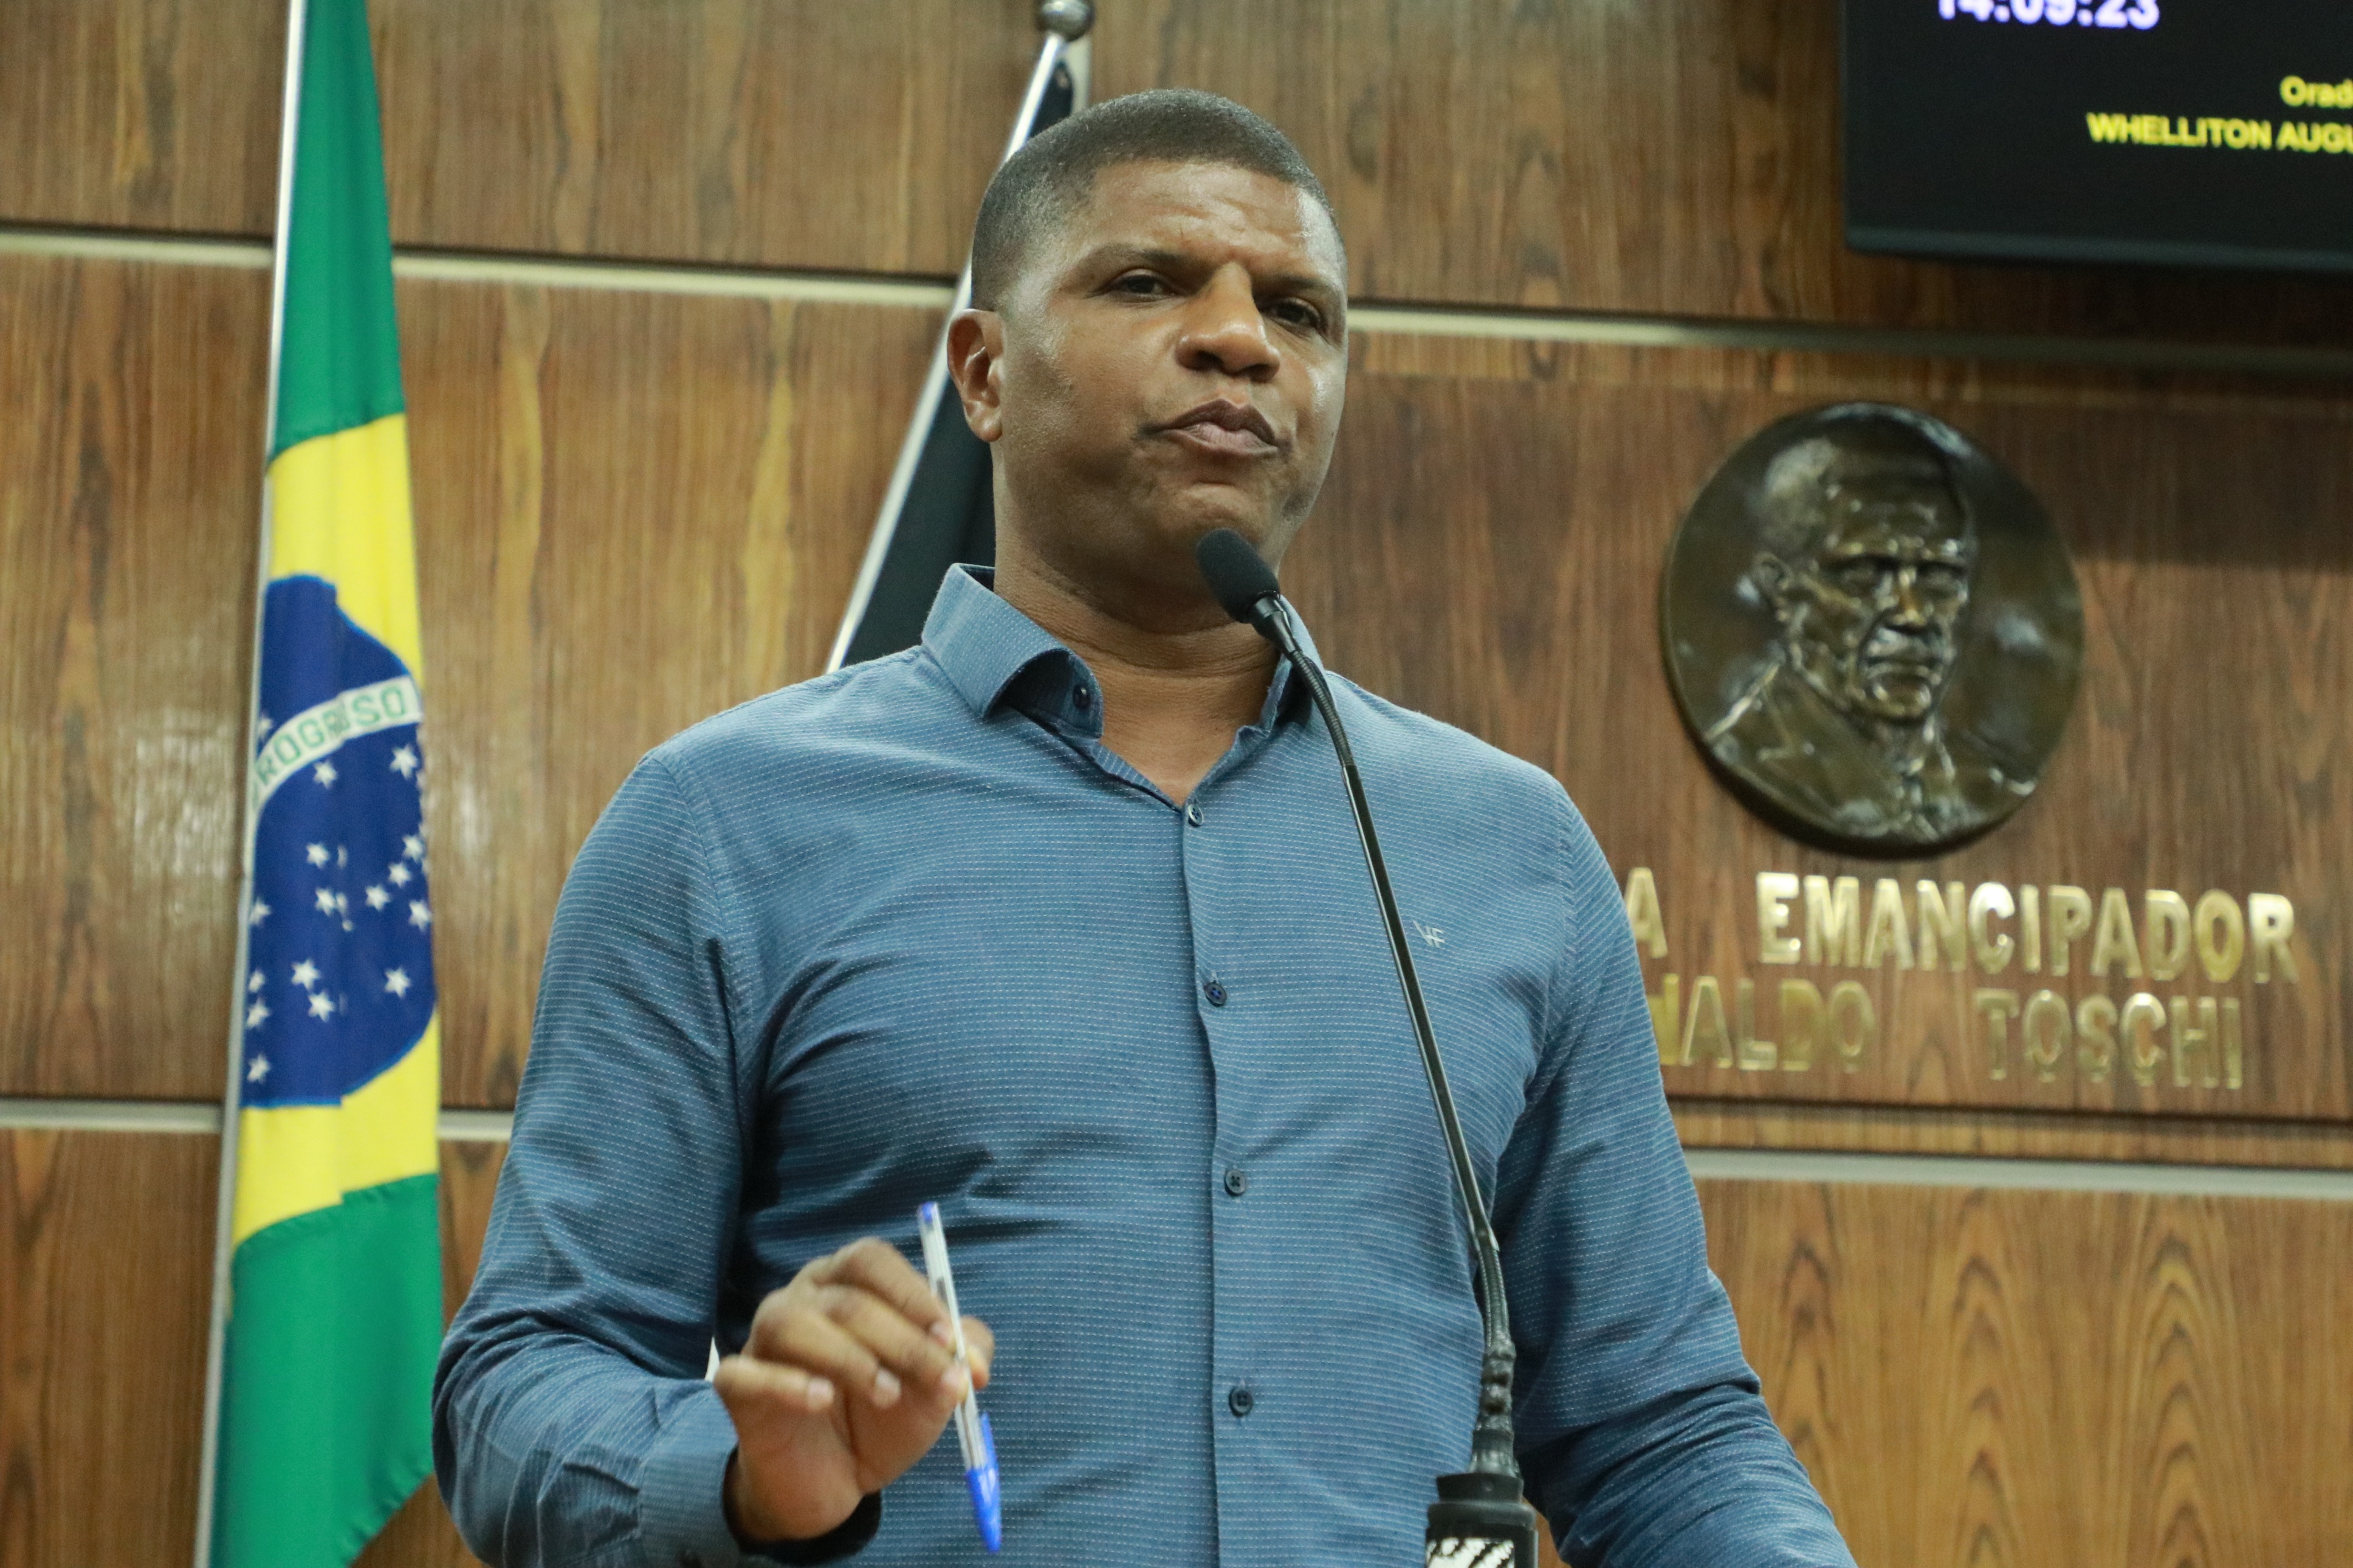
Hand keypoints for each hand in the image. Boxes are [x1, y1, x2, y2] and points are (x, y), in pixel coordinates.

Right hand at [715, 1237, 994, 1543]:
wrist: (834, 1479)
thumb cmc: (883, 1415)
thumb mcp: (933, 1388)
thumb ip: (959, 1362)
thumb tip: (972, 1360)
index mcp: (846, 1283)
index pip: (871, 1261)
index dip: (912, 1295)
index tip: (949, 1339)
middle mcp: (802, 1298)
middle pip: (845, 1298)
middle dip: (902, 1339)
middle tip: (937, 1381)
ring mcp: (763, 1339)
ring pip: (792, 1323)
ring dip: (849, 1357)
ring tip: (886, 1395)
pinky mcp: (737, 1385)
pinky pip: (745, 1372)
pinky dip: (786, 1383)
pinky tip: (822, 1400)